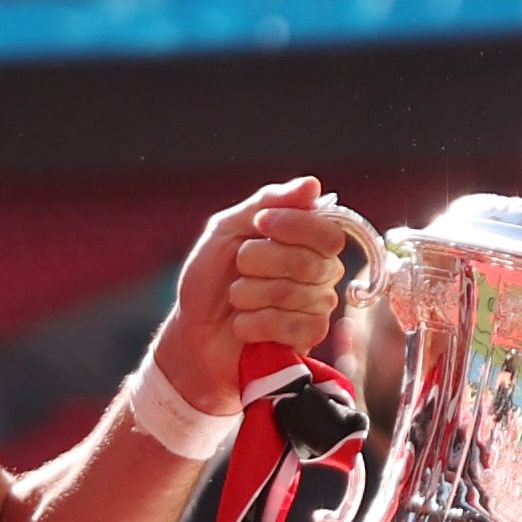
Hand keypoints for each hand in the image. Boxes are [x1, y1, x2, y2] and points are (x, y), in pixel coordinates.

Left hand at [156, 177, 352, 415]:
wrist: (194, 329)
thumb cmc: (212, 277)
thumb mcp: (227, 229)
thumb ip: (267, 203)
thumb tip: (312, 184)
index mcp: (308, 240)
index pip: (327, 231)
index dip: (295, 225)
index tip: (259, 223)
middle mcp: (321, 271)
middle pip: (308, 262)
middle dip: (258, 261)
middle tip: (238, 268)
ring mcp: (318, 305)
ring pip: (291, 294)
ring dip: (248, 294)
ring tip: (236, 298)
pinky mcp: (309, 337)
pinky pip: (288, 325)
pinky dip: (252, 323)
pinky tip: (243, 325)